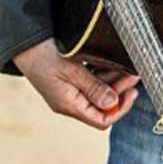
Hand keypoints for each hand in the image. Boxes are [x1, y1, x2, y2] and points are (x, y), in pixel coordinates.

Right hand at [13, 37, 139, 130]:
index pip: (101, 120)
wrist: (27, 44)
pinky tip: (113, 65)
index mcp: (70, 105)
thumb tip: (113, 103)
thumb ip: (93, 87)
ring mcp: (70, 91)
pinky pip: (92, 81)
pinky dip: (104, 74)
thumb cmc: (44, 57)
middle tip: (134, 75)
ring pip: (99, 91)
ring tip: (129, 68)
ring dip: (115, 80)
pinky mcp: (71, 80)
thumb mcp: (71, 71)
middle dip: (121, 90)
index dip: (120, 109)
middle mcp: (71, 101)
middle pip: (103, 104)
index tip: (132, 94)